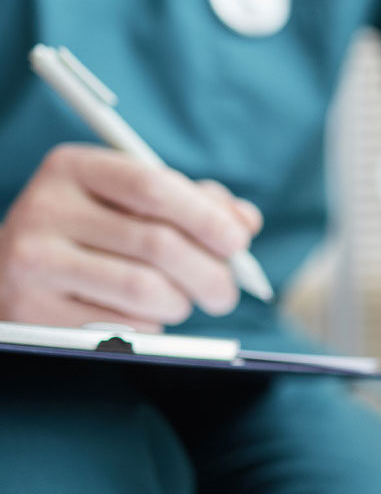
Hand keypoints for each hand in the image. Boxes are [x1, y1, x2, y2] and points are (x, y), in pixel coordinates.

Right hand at [0, 144, 262, 330]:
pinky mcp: (32, 311)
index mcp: (74, 167)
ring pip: (144, 290)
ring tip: (181, 301)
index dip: (206, 218)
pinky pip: (122, 325)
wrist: (13, 271)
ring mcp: (34, 261)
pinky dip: (151, 326)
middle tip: (226, 293)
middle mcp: (46, 208)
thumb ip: (194, 203)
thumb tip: (245, 221)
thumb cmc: (94, 232)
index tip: (238, 243)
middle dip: (210, 274)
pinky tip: (143, 316)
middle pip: (157, 244)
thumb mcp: (133, 202)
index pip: (153, 186)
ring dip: (180, 303)